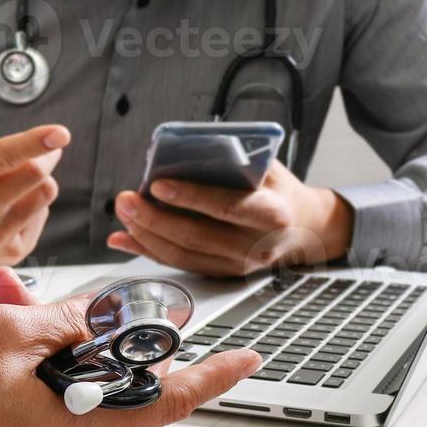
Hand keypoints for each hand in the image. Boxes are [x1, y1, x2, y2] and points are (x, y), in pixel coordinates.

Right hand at [0, 79, 69, 273]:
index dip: (33, 143)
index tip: (60, 133)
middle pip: (32, 176)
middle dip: (44, 155)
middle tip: (43, 148)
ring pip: (43, 197)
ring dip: (41, 179)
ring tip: (23, 177)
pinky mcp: (10, 255)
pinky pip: (41, 217)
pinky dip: (35, 204)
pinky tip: (13, 205)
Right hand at [0, 268, 261, 426]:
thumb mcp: (8, 333)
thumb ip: (68, 321)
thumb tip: (105, 314)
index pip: (169, 400)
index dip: (213, 376)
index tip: (247, 359)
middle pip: (115, 380)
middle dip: (95, 329)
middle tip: (60, 299)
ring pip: (75, 379)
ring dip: (52, 336)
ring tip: (7, 301)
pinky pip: (47, 392)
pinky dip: (32, 356)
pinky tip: (0, 322)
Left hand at [107, 162, 354, 277]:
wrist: (303, 226)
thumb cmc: (277, 189)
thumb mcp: (267, 166)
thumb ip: (233, 159)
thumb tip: (182, 152)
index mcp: (272, 214)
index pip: (227, 206)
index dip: (191, 196)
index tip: (157, 184)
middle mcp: (255, 246)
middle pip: (196, 236)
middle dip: (154, 218)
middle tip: (126, 200)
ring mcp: (238, 265)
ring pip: (183, 255)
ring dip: (146, 236)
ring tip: (123, 214)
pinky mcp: (222, 274)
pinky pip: (180, 265)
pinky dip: (148, 251)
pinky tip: (125, 237)